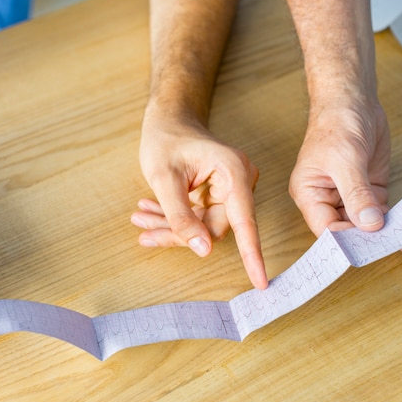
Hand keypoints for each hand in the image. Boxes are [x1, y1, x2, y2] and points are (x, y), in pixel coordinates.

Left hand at [132, 111, 267, 288]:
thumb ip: (181, 216)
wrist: (168, 119)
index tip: (261, 282)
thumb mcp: (164, 179)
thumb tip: (203, 251)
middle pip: (214, 227)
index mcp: (233, 172)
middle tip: (144, 231)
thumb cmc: (165, 139)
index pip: (244, 222)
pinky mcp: (220, 194)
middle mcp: (238, 182)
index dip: (252, 254)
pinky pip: (199, 218)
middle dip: (178, 233)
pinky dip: (175, 219)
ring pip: (204, 226)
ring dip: (171, 226)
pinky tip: (149, 213)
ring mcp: (230, 189)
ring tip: (140, 219)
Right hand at [288, 102, 401, 260]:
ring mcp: (349, 196)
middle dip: (370, 241)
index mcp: (309, 194)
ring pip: (366, 225)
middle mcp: (326, 199)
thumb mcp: (345, 160)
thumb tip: (369, 224)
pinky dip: (396, 223)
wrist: (352, 99)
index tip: (368, 250)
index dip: (346, 242)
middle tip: (395, 247)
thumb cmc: (335, 123)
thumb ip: (356, 194)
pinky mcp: (369, 191)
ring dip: (387, 235)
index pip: (326, 229)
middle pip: (347, 231)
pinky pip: (381, 213)